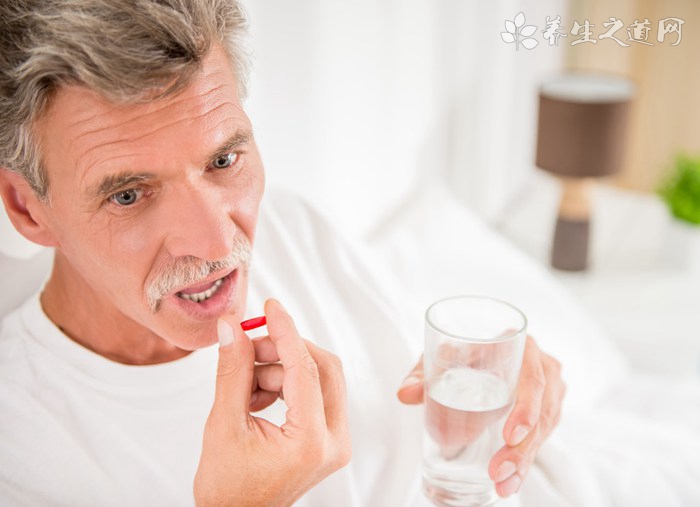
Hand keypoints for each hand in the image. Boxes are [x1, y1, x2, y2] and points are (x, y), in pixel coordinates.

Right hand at [194, 299, 350, 506]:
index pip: (304, 369)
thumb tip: (233, 328)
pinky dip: (286, 384)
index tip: (272, 306)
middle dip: (286, 349)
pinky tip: (255, 395)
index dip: (286, 332)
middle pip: (324, 368)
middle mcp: (334, 442)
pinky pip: (315, 393)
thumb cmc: (228, 488)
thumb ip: (232, 372)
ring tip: (244, 383)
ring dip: (281, 368)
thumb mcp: (223, 425)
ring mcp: (336, 441)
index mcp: (311, 442)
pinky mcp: (328, 439)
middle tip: (250, 342)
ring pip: (319, 378)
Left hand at [397, 335, 564, 497]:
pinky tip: (510, 482)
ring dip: (523, 460)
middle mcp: (544, 368)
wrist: (485, 353)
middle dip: (521, 448)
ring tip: (502, 484)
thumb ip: (424, 372)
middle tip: (498, 471)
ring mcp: (549, 393)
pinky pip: (541, 439)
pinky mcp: (547, 412)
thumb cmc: (467, 351)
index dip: (526, 408)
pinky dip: (525, 462)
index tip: (510, 436)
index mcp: (524, 346)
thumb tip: (405, 393)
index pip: (533, 378)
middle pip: (542, 412)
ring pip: (543, 431)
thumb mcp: (445, 355)